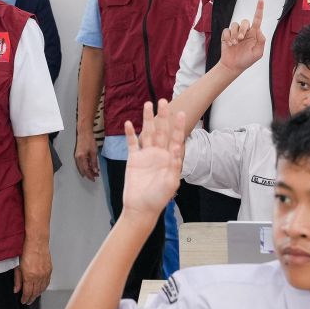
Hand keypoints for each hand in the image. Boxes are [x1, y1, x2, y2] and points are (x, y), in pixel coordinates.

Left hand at [14, 243, 50, 304]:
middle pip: (35, 292)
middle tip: (28, 301)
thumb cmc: (26, 251)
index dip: (25, 298)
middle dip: (31, 298)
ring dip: (37, 294)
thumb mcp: (18, 266)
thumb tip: (16, 289)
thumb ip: (17, 279)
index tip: (23, 301)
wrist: (37, 243)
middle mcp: (38, 276)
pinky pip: (47, 282)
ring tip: (34, 297)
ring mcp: (45, 274)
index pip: (28, 292)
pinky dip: (43, 288)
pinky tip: (41, 289)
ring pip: (42, 288)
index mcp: (29, 276)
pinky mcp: (49, 270)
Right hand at [75, 129, 100, 179]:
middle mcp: (77, 158)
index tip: (94, 179)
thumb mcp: (94, 152)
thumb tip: (95, 171)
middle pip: (82, 170)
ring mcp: (76, 157)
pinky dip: (85, 167)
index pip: (86, 169)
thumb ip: (94, 162)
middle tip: (95, 176)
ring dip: (87, 171)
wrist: (84, 133)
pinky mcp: (77, 155)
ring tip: (94, 172)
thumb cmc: (89, 141)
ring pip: (81, 167)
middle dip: (89, 174)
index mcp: (81, 158)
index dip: (90, 175)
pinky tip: (90, 167)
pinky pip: (80, 164)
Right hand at [121, 100, 185, 219]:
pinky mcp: (134, 160)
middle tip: (163, 101)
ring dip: (147, 119)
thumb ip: (173, 167)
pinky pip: (132, 144)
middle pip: (161, 131)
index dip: (177, 126)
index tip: (180, 113)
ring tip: (148, 105)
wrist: (140, 207)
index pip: (175, 138)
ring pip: (147, 133)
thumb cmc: (158, 199)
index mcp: (170, 159)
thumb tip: (177, 149)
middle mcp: (158, 154)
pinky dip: (130, 133)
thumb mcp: (170, 184)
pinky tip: (129, 123)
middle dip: (162, 116)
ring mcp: (146, 156)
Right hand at [219, 0, 264, 73]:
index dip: (259, 9)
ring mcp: (235, 33)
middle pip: (245, 21)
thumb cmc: (246, 60)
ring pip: (235, 25)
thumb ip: (261, 41)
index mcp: (254, 34)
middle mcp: (245, 32)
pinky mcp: (226, 35)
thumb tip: (259, 30)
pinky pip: (226, 30)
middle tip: (241, 39)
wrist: (233, 66)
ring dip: (234, 34)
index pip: (257, 20)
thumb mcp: (258, 53)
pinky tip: (229, 44)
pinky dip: (228, 37)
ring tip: (234, 44)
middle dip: (243, 29)